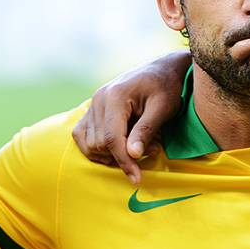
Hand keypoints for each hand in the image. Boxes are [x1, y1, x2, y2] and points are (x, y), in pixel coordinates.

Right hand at [73, 50, 190, 183]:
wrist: (162, 70)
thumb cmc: (167, 87)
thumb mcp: (163, 108)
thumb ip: (146, 131)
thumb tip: (132, 155)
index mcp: (115, 96)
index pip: (111, 138)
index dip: (124, 161)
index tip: (137, 178)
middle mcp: (98, 99)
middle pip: (99, 144)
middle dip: (122, 156)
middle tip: (151, 151)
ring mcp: (93, 104)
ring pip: (89, 143)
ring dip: (110, 154)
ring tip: (138, 147)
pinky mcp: (92, 109)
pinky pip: (82, 136)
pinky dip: (96, 148)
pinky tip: (118, 148)